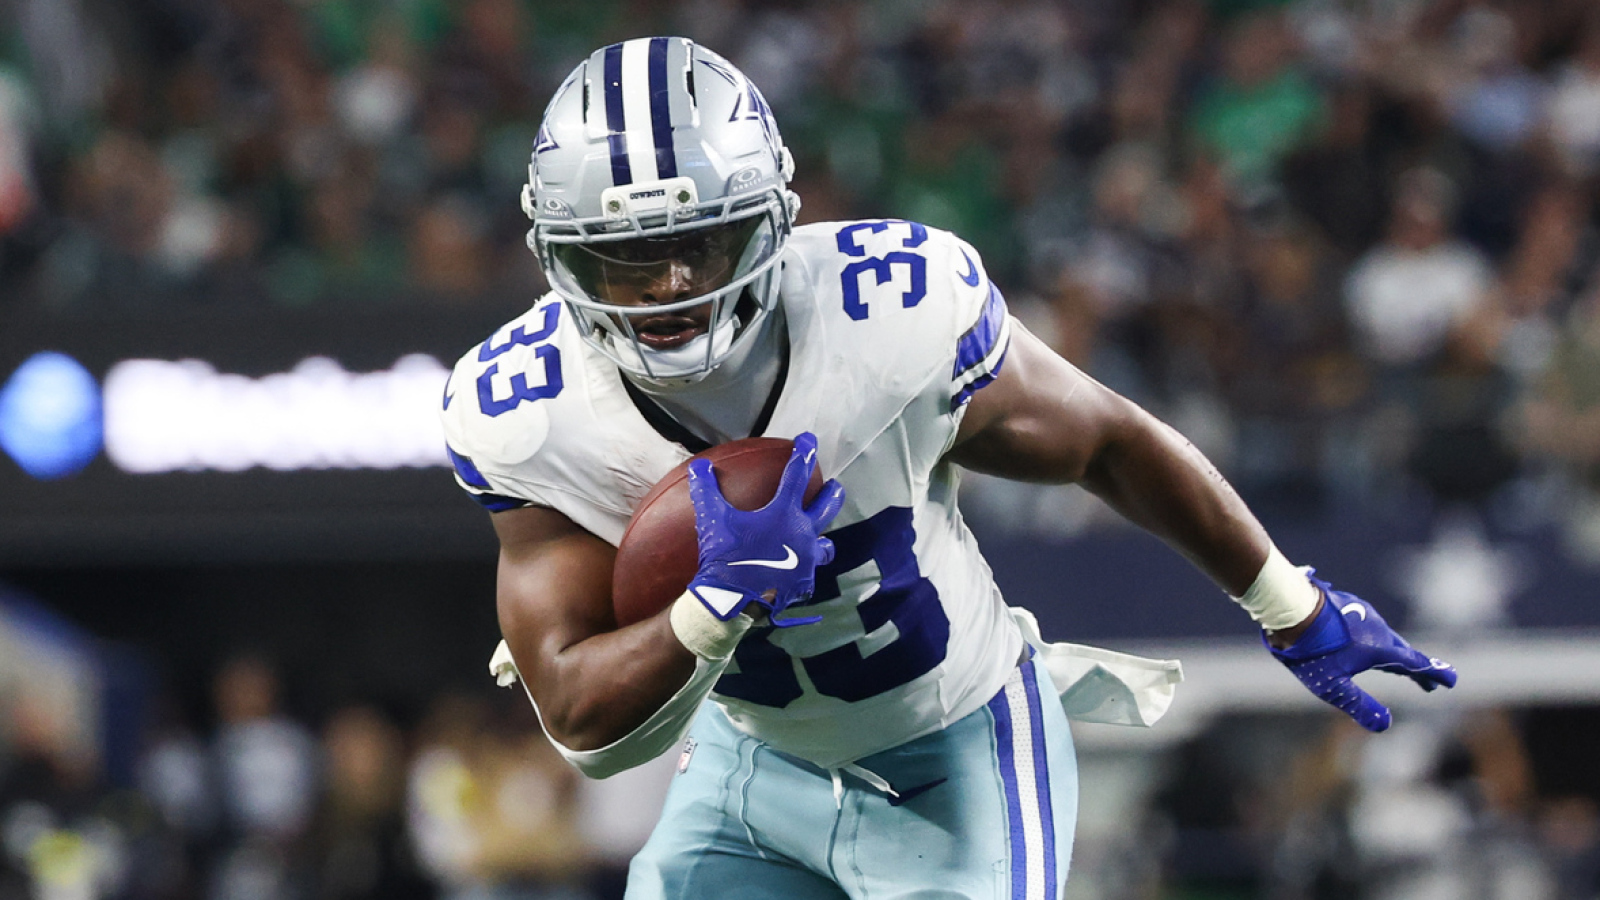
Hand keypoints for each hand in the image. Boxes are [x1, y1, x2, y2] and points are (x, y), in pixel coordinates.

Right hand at [686, 432, 845, 626]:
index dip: (804, 454)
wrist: (732, 600)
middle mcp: (802, 535)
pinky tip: (799, 575)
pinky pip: (809, 576)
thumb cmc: (724, 555)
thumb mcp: (713, 519)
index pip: (797, 475)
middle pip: (826, 508)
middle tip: (836, 486)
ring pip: (825, 547)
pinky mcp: (802, 585)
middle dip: (832, 494)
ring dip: (824, 540)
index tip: (809, 440)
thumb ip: (707, 490)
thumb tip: (699, 467)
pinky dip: (805, 572)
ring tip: (823, 541)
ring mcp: (806, 561)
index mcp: (784, 514)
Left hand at [1267, 571, 1456, 731]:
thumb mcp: (1333, 687)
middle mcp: (1378, 629)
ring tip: (1398, 665)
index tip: (1452, 680)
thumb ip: (1360, 706)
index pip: (1415, 664)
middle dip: (1416, 669)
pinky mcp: (1347, 605)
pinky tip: (1364, 641)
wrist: (1288, 609)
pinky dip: (1375, 639)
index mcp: (1380, 649)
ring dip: (1395, 652)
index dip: (1434, 674)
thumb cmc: (1310, 651)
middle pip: (1402, 652)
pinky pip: (1369, 626)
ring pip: (1385, 637)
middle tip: (1428, 684)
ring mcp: (1362, 614)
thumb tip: (1385, 726)